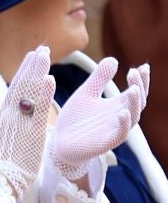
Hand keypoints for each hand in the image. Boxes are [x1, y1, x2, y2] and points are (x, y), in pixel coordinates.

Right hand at [0, 47, 54, 197]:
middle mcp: (9, 117)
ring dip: (37, 73)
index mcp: (2, 117)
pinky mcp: (32, 134)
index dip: (23, 71)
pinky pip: (39, 111)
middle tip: (41, 48)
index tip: (31, 56)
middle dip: (31, 66)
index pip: (14, 88)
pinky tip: (49, 79)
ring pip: (29, 93)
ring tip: (44, 55)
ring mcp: (20, 124)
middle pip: (21, 86)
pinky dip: (43, 94)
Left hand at [52, 57, 147, 181]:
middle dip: (139, 86)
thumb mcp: (86, 93)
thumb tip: (113, 59)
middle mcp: (121, 117)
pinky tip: (122, 112)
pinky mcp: (107, 143)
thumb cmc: (75, 119)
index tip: (142, 66)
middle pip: (138, 101)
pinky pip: (120, 134)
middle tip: (135, 72)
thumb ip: (99, 78)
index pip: (136, 90)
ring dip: (134, 103)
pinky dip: (123, 124)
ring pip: (133, 117)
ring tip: (133, 89)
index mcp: (118, 105)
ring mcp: (116, 130)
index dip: (141, 79)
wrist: (60, 142)